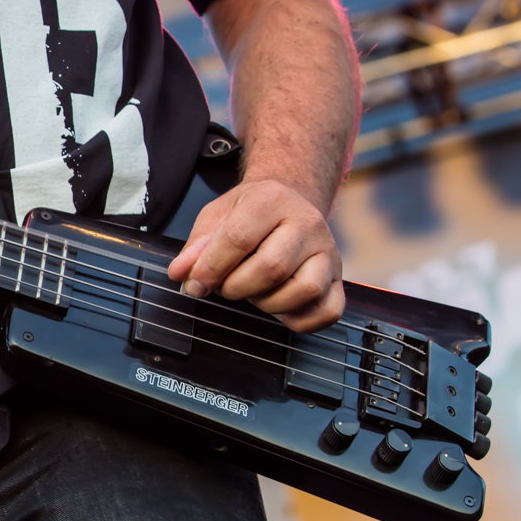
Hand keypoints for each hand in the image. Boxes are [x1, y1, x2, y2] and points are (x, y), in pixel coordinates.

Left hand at [165, 179, 344, 332]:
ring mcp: (329, 252)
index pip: (238, 239)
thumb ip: (197, 246)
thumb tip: (180, 273)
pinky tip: (280, 309)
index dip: (210, 268)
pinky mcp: (340, 278)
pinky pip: (328, 311)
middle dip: (236, 287)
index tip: (195, 285)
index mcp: (271, 200)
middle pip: (271, 268)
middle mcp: (308, 223)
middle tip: (224, 287)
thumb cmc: (250, 212)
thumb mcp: (217, 216)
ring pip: (304, 290)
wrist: (289, 201)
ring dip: (268, 304)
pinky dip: (300, 320)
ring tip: (252, 293)